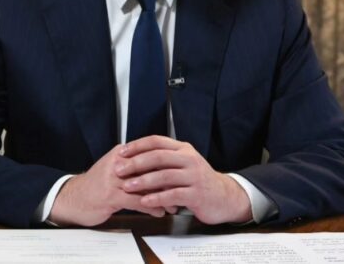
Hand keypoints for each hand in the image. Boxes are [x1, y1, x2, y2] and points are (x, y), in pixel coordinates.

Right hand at [48, 144, 169, 225]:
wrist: (73, 198)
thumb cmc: (96, 185)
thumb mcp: (114, 168)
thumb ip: (132, 165)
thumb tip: (157, 167)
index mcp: (120, 153)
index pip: (148, 154)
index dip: (165, 164)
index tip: (178, 173)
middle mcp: (117, 163)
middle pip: (149, 168)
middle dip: (167, 180)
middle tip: (180, 189)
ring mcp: (113, 179)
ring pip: (145, 185)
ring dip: (162, 196)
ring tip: (173, 204)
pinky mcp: (111, 196)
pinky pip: (137, 201)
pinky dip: (151, 207)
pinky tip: (159, 211)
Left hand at [116, 135, 252, 223]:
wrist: (224, 197)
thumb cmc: (198, 181)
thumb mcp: (183, 164)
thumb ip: (164, 159)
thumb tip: (134, 156)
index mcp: (183, 149)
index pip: (157, 141)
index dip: (137, 145)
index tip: (121, 151)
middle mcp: (189, 159)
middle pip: (158, 156)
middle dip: (136, 163)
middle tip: (119, 169)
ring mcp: (194, 176)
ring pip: (165, 176)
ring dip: (143, 181)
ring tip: (127, 186)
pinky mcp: (197, 194)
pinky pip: (173, 195)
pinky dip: (157, 198)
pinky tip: (145, 202)